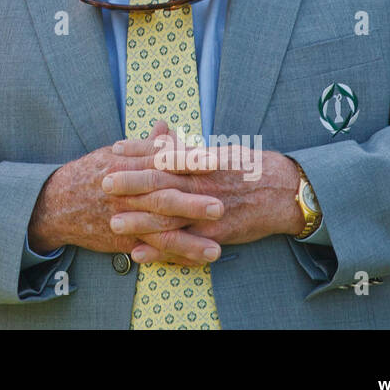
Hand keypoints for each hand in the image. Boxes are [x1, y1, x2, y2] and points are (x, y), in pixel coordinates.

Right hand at [28, 121, 223, 264]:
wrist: (58, 203)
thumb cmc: (92, 174)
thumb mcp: (114, 155)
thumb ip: (145, 145)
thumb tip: (166, 128)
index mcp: (127, 165)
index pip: (162, 161)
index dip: (188, 161)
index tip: (215, 161)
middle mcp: (126, 191)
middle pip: (162, 196)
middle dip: (192, 203)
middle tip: (222, 206)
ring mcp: (124, 217)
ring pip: (159, 230)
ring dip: (189, 241)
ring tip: (217, 248)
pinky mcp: (123, 239)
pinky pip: (152, 250)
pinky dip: (175, 257)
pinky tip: (198, 262)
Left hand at [103, 122, 302, 250]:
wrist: (285, 191)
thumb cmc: (249, 168)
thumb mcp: (219, 152)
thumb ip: (187, 148)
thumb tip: (163, 135)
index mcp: (202, 161)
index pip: (164, 153)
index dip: (138, 151)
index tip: (115, 148)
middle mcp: (202, 184)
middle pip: (161, 183)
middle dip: (131, 183)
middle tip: (103, 182)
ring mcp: (208, 210)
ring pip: (168, 216)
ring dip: (139, 220)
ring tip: (113, 223)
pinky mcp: (216, 233)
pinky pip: (183, 244)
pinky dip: (160, 250)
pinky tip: (139, 254)